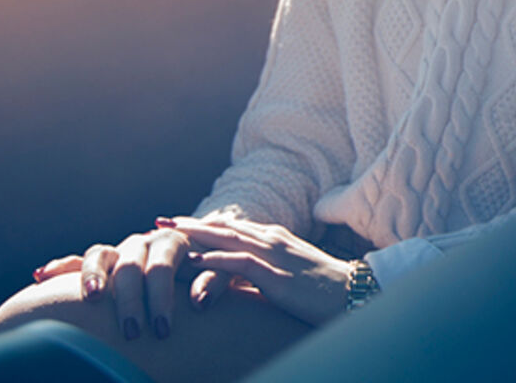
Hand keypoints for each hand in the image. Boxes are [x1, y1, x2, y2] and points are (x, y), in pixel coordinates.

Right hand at [33, 222, 231, 340]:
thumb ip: (216, 280)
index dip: (161, 298)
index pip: (163, 265)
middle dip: (129, 300)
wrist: (202, 262)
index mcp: (174, 240)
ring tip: (91, 298)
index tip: (162, 330)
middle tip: (131, 332)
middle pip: (130, 266)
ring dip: (93, 277)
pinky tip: (39, 276)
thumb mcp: (225, 274)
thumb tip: (199, 300)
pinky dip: (62, 267)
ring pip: (101, 256)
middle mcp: (143, 241)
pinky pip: (80, 260)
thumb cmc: (213, 273)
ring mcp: (121, 249)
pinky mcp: (103, 260)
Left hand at [163, 215, 355, 326]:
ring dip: (196, 235)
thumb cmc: (323, 292)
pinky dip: (216, 259)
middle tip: (161, 220)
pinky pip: (241, 263)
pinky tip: (195, 259)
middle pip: (225, 227)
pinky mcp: (278, 275)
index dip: (204, 225)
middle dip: (191, 224)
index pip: (233, 227)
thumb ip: (261, 281)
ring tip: (169, 234)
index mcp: (276, 240)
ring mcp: (276, 255)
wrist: (355, 294)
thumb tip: (237, 291)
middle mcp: (274, 240)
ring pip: (229, 239)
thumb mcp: (287, 282)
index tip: (177, 224)